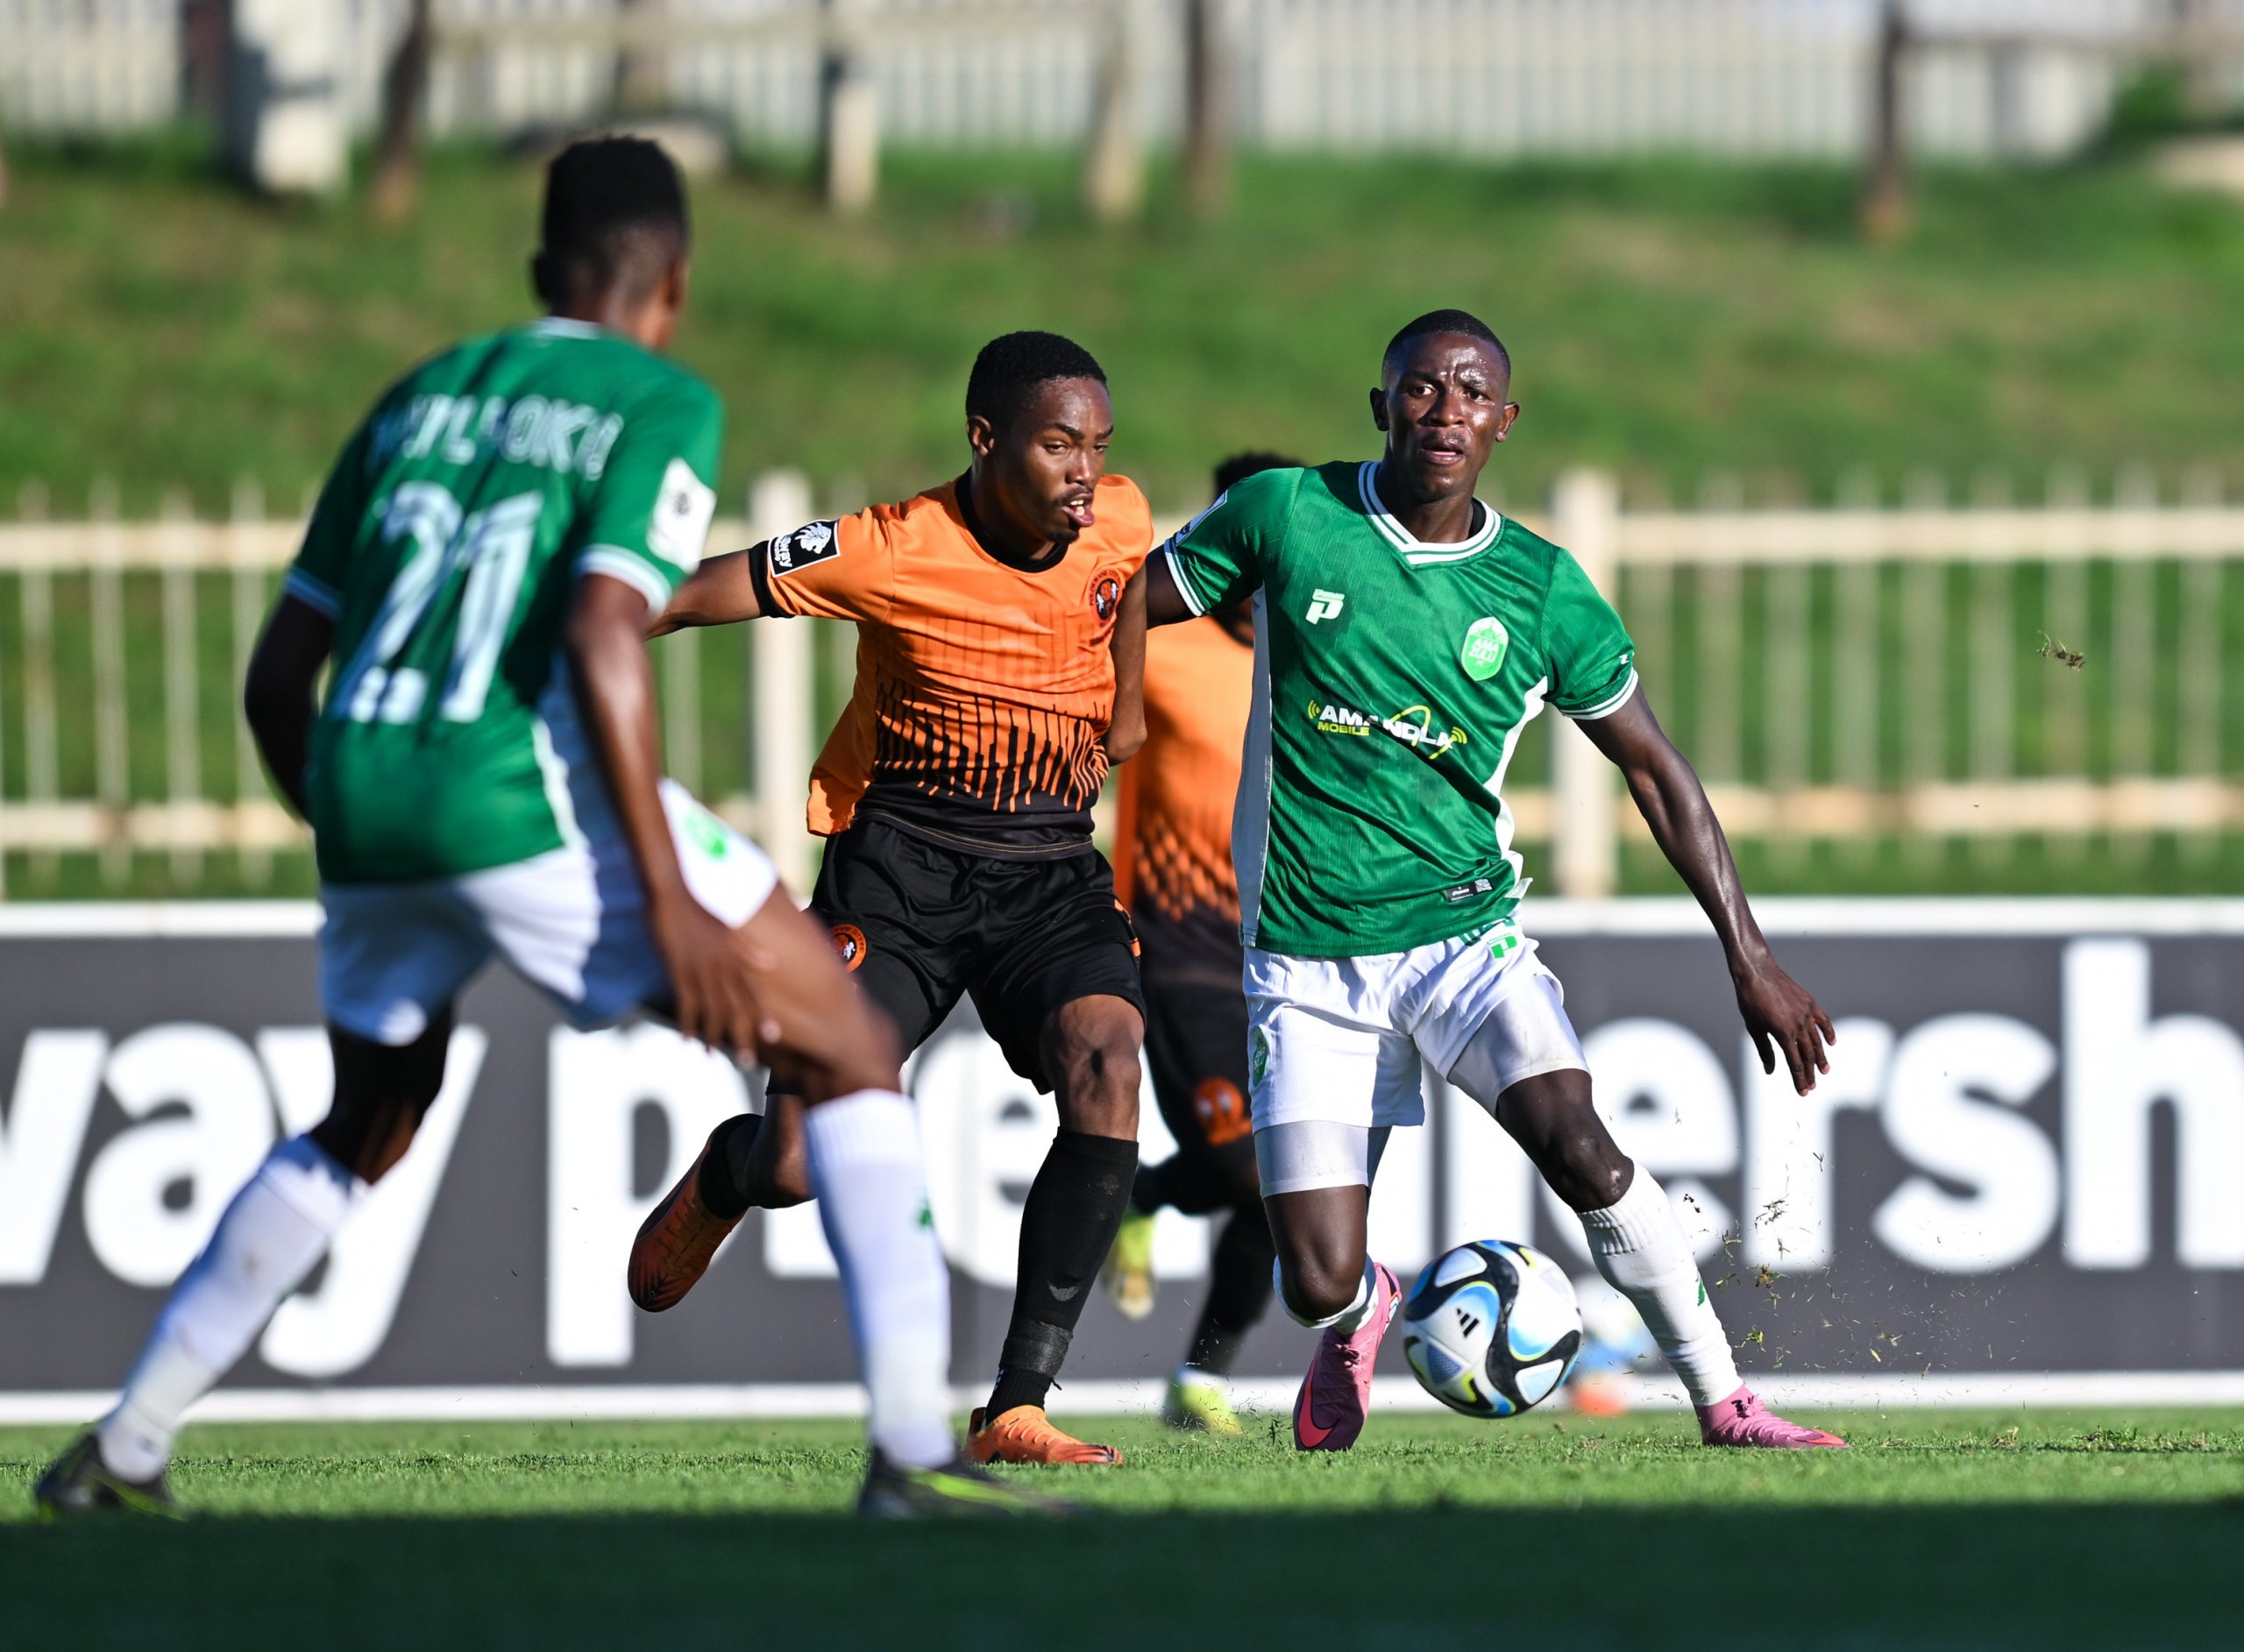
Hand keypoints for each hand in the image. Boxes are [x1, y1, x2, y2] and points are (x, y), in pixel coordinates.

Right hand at [649, 889, 765, 1058]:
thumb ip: (749, 951)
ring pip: (711, 1010)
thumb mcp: (729, 931)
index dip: (761, 1015)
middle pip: (734, 1008)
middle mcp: (720, 969)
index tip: (773, 1036)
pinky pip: (685, 1002)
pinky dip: (687, 1022)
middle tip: (748, 1062)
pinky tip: (687, 1039)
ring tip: (714, 1055)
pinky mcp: (678, 971)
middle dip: (741, 1035)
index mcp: (733, 960)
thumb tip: (772, 962)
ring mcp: (699, 971)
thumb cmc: (700, 911)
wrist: (674, 894)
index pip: (750, 993)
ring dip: (713, 1034)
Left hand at [1733, 954, 1835, 1095]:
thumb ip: (1765, 1050)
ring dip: (1821, 1057)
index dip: (1799, 1080)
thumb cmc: (1750, 1000)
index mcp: (1783, 1034)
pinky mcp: (1810, 1003)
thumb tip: (1771, 1071)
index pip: (1795, 1064)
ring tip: (1824, 1070)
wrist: (1757, 972)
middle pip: (1808, 1055)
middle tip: (1812, 1086)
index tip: (1803, 1092)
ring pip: (1817, 1041)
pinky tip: (1831, 1043)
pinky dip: (1828, 1032)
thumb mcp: (1754, 1027)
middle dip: (1810, 1073)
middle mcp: (1798, 1025)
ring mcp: (1807, 1013)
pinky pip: (1823, 1021)